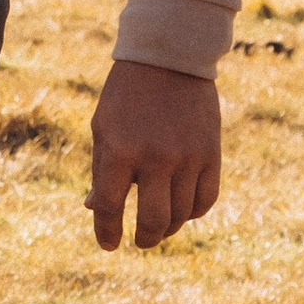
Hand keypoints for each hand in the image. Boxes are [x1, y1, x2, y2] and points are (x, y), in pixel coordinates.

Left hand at [88, 58, 221, 248]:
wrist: (169, 58)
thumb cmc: (127, 95)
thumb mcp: (104, 128)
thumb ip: (100, 170)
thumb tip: (92, 209)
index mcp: (119, 150)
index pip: (109, 208)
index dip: (106, 232)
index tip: (109, 244)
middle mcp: (155, 158)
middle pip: (153, 221)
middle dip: (145, 239)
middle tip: (140, 240)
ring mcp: (187, 157)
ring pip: (182, 215)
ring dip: (169, 228)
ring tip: (160, 226)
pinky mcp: (211, 154)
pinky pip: (205, 200)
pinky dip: (193, 212)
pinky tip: (183, 210)